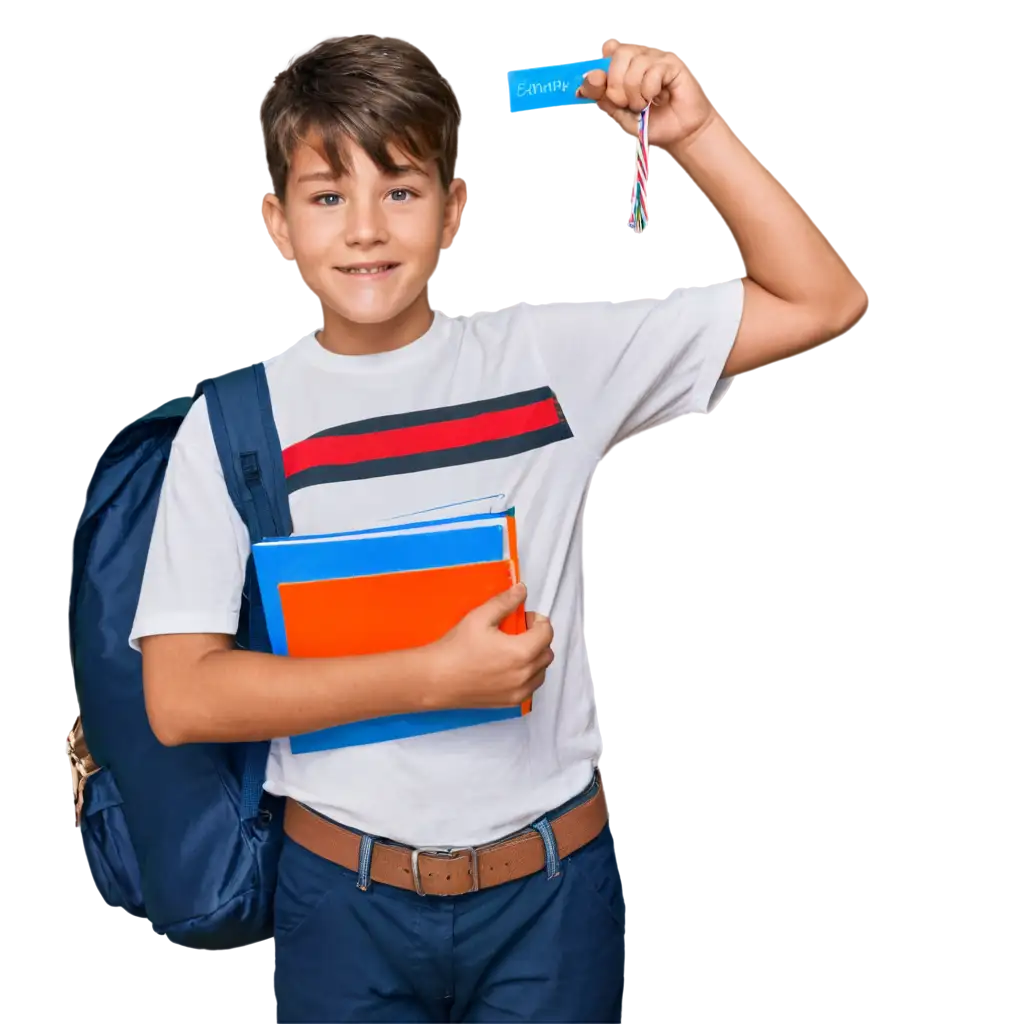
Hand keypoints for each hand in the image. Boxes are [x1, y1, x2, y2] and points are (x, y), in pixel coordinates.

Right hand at [424, 583, 553, 710]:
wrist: (436, 679)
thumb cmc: (456, 649)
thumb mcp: (480, 617)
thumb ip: (505, 602)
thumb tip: (522, 590)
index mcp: (521, 652)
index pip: (547, 633)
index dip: (539, 621)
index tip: (526, 617)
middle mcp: (524, 674)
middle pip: (547, 652)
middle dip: (539, 638)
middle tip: (519, 631)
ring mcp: (518, 691)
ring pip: (541, 671)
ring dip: (535, 657)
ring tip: (514, 649)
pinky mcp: (510, 702)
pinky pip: (531, 687)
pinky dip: (528, 675)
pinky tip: (510, 666)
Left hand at [577, 38, 714, 148]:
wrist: (680, 136)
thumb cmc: (654, 125)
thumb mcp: (622, 119)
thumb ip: (605, 102)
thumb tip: (589, 85)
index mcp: (626, 69)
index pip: (608, 53)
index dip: (599, 70)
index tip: (597, 88)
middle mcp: (640, 60)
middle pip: (619, 54)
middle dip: (616, 84)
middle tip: (623, 103)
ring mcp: (657, 60)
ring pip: (636, 62)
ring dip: (634, 91)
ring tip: (642, 106)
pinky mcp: (672, 65)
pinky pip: (653, 70)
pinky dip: (649, 90)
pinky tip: (656, 99)